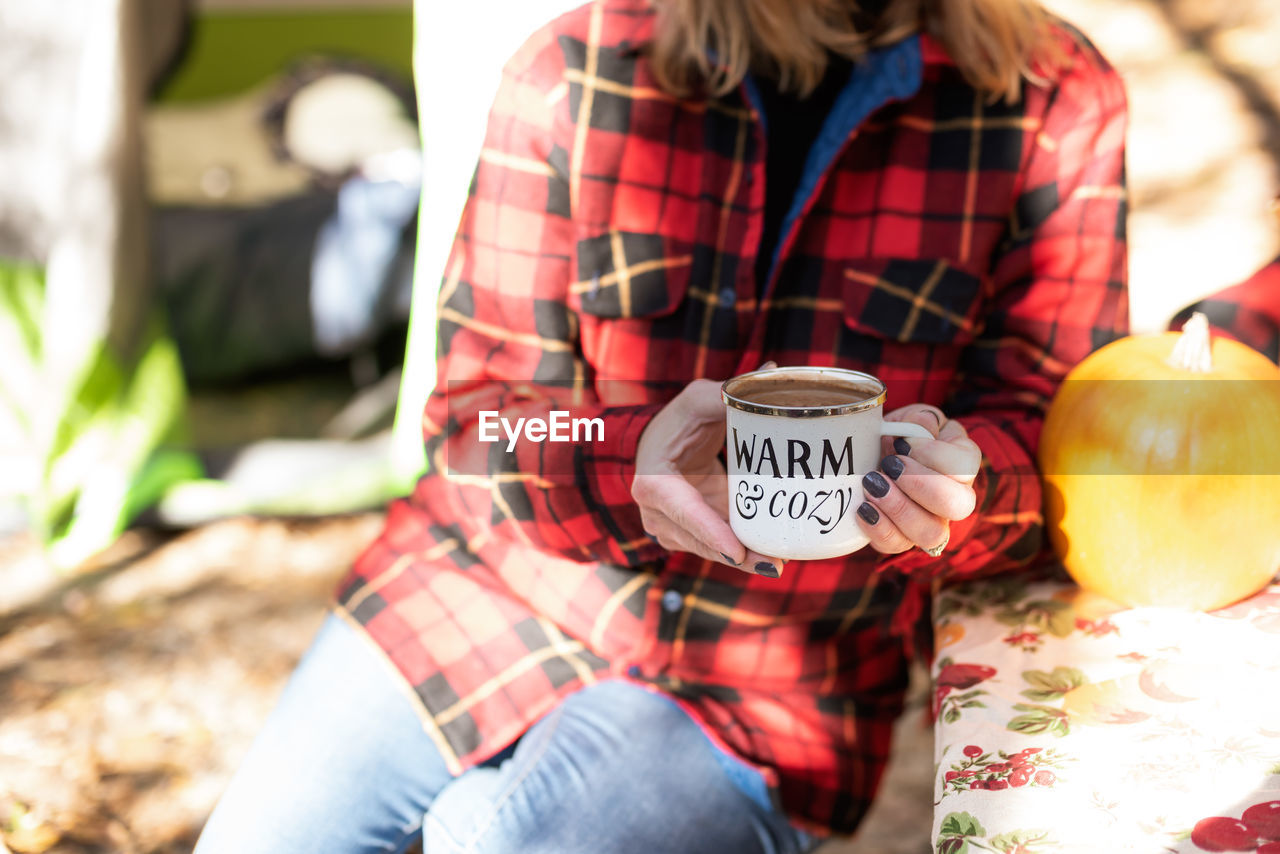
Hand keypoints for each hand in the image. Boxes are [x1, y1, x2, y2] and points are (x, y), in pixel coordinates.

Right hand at [631, 376, 784, 577]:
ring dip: (742, 559)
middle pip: (700, 540)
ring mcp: (669, 530)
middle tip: (773, 564)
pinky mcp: (688, 537)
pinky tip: (769, 557)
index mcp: (654, 482)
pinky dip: (741, 552)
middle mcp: (656, 513)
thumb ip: (727, 393)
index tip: (736, 550)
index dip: (709, 531)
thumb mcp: (697, 401)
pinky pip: (716, 548)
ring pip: (709, 550)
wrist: (661, 446)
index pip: (684, 511)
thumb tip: (771, 373)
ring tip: (776, 563)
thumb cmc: (678, 423)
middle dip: (736, 555)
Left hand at [855, 404, 980, 556]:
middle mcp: (955, 498)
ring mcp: (932, 523)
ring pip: (931, 533)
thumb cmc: (899, 436)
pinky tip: (863, 508)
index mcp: (962, 463)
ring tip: (871, 486)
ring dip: (898, 509)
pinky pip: (898, 546)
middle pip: (957, 506)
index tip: (901, 442)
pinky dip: (879, 528)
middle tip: (888, 466)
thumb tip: (919, 428)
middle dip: (919, 485)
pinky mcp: (903, 538)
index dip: (933, 455)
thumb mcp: (910, 419)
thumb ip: (918, 421)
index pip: (964, 466)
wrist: (876, 456)